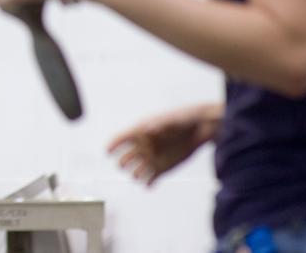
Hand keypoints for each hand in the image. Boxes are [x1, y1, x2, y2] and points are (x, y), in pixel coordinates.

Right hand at [107, 103, 222, 186]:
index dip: (112, 146)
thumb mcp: (170, 120)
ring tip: (141, 175)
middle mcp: (142, 147)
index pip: (120, 140)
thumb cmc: (181, 120)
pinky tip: (150, 184)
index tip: (107, 152)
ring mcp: (151, 159)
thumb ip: (158, 125)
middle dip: (123, 163)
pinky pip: (150, 181)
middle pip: (125, 159)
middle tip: (126, 165)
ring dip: (136, 175)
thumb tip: (148, 129)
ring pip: (136, 172)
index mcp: (139, 132)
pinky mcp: (161, 169)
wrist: (198, 128)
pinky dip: (148, 185)